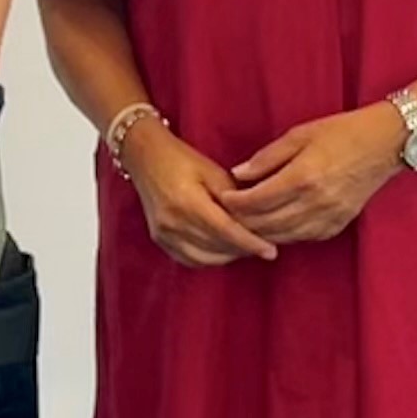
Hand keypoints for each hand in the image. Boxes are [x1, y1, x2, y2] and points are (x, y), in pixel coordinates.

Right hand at [122, 117, 281, 267]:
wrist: (145, 157)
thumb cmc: (181, 159)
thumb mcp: (213, 172)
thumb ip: (234, 200)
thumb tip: (255, 224)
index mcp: (187, 202)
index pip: (226, 231)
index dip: (251, 244)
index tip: (271, 251)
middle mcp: (173, 223)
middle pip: (217, 248)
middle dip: (243, 250)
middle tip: (264, 245)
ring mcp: (163, 233)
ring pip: (205, 259)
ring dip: (228, 256)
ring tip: (245, 247)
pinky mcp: (158, 239)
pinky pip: (189, 260)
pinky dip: (209, 259)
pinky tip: (222, 250)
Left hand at [227, 105, 404, 245]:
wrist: (386, 144)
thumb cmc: (340, 133)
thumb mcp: (299, 135)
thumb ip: (266, 157)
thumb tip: (237, 174)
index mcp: (303, 177)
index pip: (256, 201)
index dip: (233, 203)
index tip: (220, 198)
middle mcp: (316, 202)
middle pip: (265, 223)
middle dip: (240, 221)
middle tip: (224, 215)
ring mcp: (329, 217)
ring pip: (282, 236)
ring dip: (259, 233)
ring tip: (241, 224)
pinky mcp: (338, 225)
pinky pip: (302, 237)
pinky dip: (282, 235)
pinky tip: (271, 226)